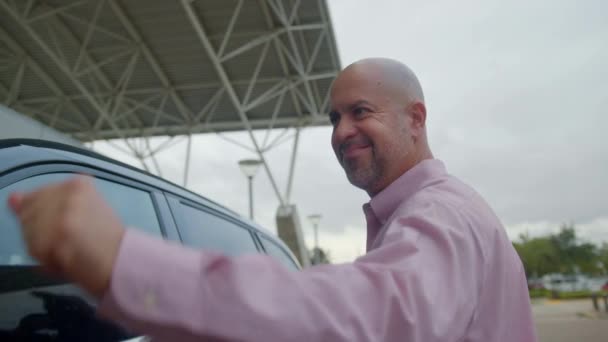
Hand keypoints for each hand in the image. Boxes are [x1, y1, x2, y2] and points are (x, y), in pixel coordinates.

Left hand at [8, 175, 124, 297]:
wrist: (123, 262)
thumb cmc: (107, 240)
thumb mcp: (80, 211)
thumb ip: (45, 202)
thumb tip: (12, 198)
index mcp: (78, 183)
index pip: (37, 195)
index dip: (46, 217)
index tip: (67, 227)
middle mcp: (68, 192)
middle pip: (29, 211)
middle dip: (41, 230)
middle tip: (68, 240)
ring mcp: (61, 212)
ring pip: (28, 230)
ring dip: (42, 245)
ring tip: (68, 249)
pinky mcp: (57, 234)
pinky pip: (33, 248)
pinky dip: (46, 259)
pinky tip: (66, 258)